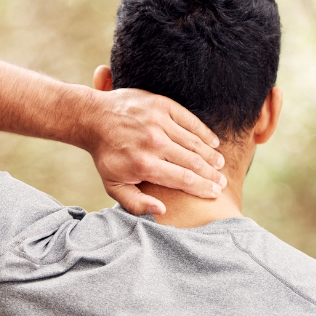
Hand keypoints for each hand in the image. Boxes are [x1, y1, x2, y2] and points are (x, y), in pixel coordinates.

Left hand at [86, 88, 225, 214]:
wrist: (94, 119)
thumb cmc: (106, 156)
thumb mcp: (114, 186)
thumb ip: (136, 203)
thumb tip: (162, 210)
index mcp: (144, 165)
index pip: (183, 179)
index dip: (202, 188)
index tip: (214, 193)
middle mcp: (154, 143)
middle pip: (193, 162)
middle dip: (211, 174)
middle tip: (221, 182)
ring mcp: (158, 122)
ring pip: (194, 142)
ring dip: (210, 155)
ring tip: (220, 164)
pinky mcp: (161, 105)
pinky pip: (190, 120)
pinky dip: (204, 132)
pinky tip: (213, 142)